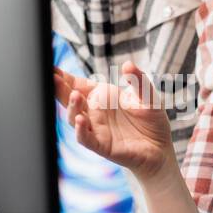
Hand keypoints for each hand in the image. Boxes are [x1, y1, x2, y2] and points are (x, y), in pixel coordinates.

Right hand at [54, 62, 174, 181]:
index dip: (62, 76)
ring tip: (75, 95)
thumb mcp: (146, 95)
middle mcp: (94, 112)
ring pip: (74, 118)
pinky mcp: (102, 145)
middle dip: (59, 88)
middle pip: (70, 99)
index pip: (76, 84)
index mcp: (100, 96)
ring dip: (71, 107)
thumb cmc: (150, 120)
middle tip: (52, 76)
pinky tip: (80, 120)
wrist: (161, 147)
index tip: (51, 66)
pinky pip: (86, 138)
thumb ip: (138, 80)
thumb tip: (127, 65)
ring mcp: (95, 129)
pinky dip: (80, 130)